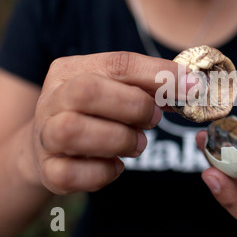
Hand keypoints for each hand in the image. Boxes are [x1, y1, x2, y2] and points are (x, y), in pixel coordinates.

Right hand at [31, 52, 180, 194]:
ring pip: (74, 132)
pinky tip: (115, 165)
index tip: (191, 87)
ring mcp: (45, 135)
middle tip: (154, 119)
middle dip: (133, 106)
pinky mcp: (48, 170)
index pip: (118, 63)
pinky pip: (72, 173)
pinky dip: (104, 172)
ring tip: (137, 144)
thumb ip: (149, 86)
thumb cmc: (95, 112)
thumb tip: (191, 87)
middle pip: (87, 91)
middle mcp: (52, 98)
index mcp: (72, 70)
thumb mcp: (118, 90)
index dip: (158, 74)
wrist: (53, 144)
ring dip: (119, 139)